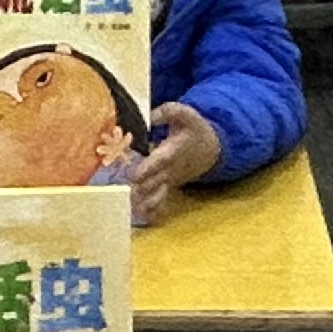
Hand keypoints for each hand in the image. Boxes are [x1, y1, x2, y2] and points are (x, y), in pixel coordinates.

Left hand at [123, 103, 222, 225]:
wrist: (210, 149)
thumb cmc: (193, 129)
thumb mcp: (184, 114)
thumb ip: (167, 112)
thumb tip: (147, 118)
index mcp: (173, 150)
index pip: (161, 161)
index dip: (149, 168)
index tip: (135, 175)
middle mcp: (171, 169)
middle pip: (155, 181)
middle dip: (140, 188)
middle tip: (122, 194)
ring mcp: (170, 180)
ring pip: (157, 195)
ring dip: (144, 202)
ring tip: (129, 208)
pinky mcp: (168, 187)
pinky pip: (162, 202)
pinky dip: (152, 211)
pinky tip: (140, 219)